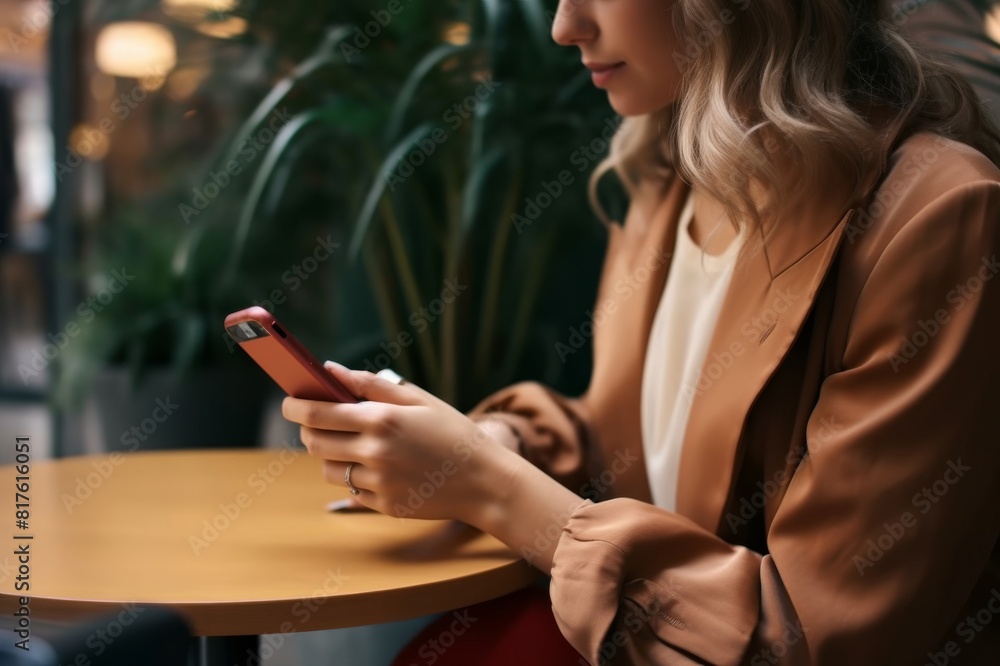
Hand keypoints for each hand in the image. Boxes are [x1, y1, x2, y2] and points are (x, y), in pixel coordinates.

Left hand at [282, 362, 588, 573]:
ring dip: (330, 456)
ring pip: (328, 470)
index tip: (289, 401)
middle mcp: (374, 452)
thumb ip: (370, 384)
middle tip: (319, 423)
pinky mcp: (382, 506)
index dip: (294, 406)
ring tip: (355, 446)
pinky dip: (357, 478)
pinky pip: (352, 491)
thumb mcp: (418, 399)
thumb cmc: (452, 432)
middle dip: (308, 431)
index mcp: (381, 419)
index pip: (317, 413)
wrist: (484, 480)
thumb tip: (329, 369)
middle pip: (313, 443)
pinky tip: (380, 469)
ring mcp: (377, 483)